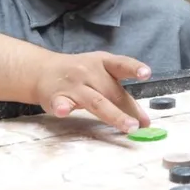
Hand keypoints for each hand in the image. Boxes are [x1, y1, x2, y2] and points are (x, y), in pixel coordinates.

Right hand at [32, 51, 152, 131]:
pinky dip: (62, 108)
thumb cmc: (81, 74)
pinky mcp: (56, 97)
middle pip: (112, 92)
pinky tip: (64, 112)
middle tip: (142, 125)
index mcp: (103, 63)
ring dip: (114, 115)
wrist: (43, 70)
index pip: (121, 65)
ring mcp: (73, 85)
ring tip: (128, 126)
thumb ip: (119, 93)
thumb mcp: (101, 73)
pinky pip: (61, 103)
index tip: (146, 73)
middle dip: (129, 109)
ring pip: (95, 101)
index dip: (134, 68)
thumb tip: (143, 119)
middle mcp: (89, 72)